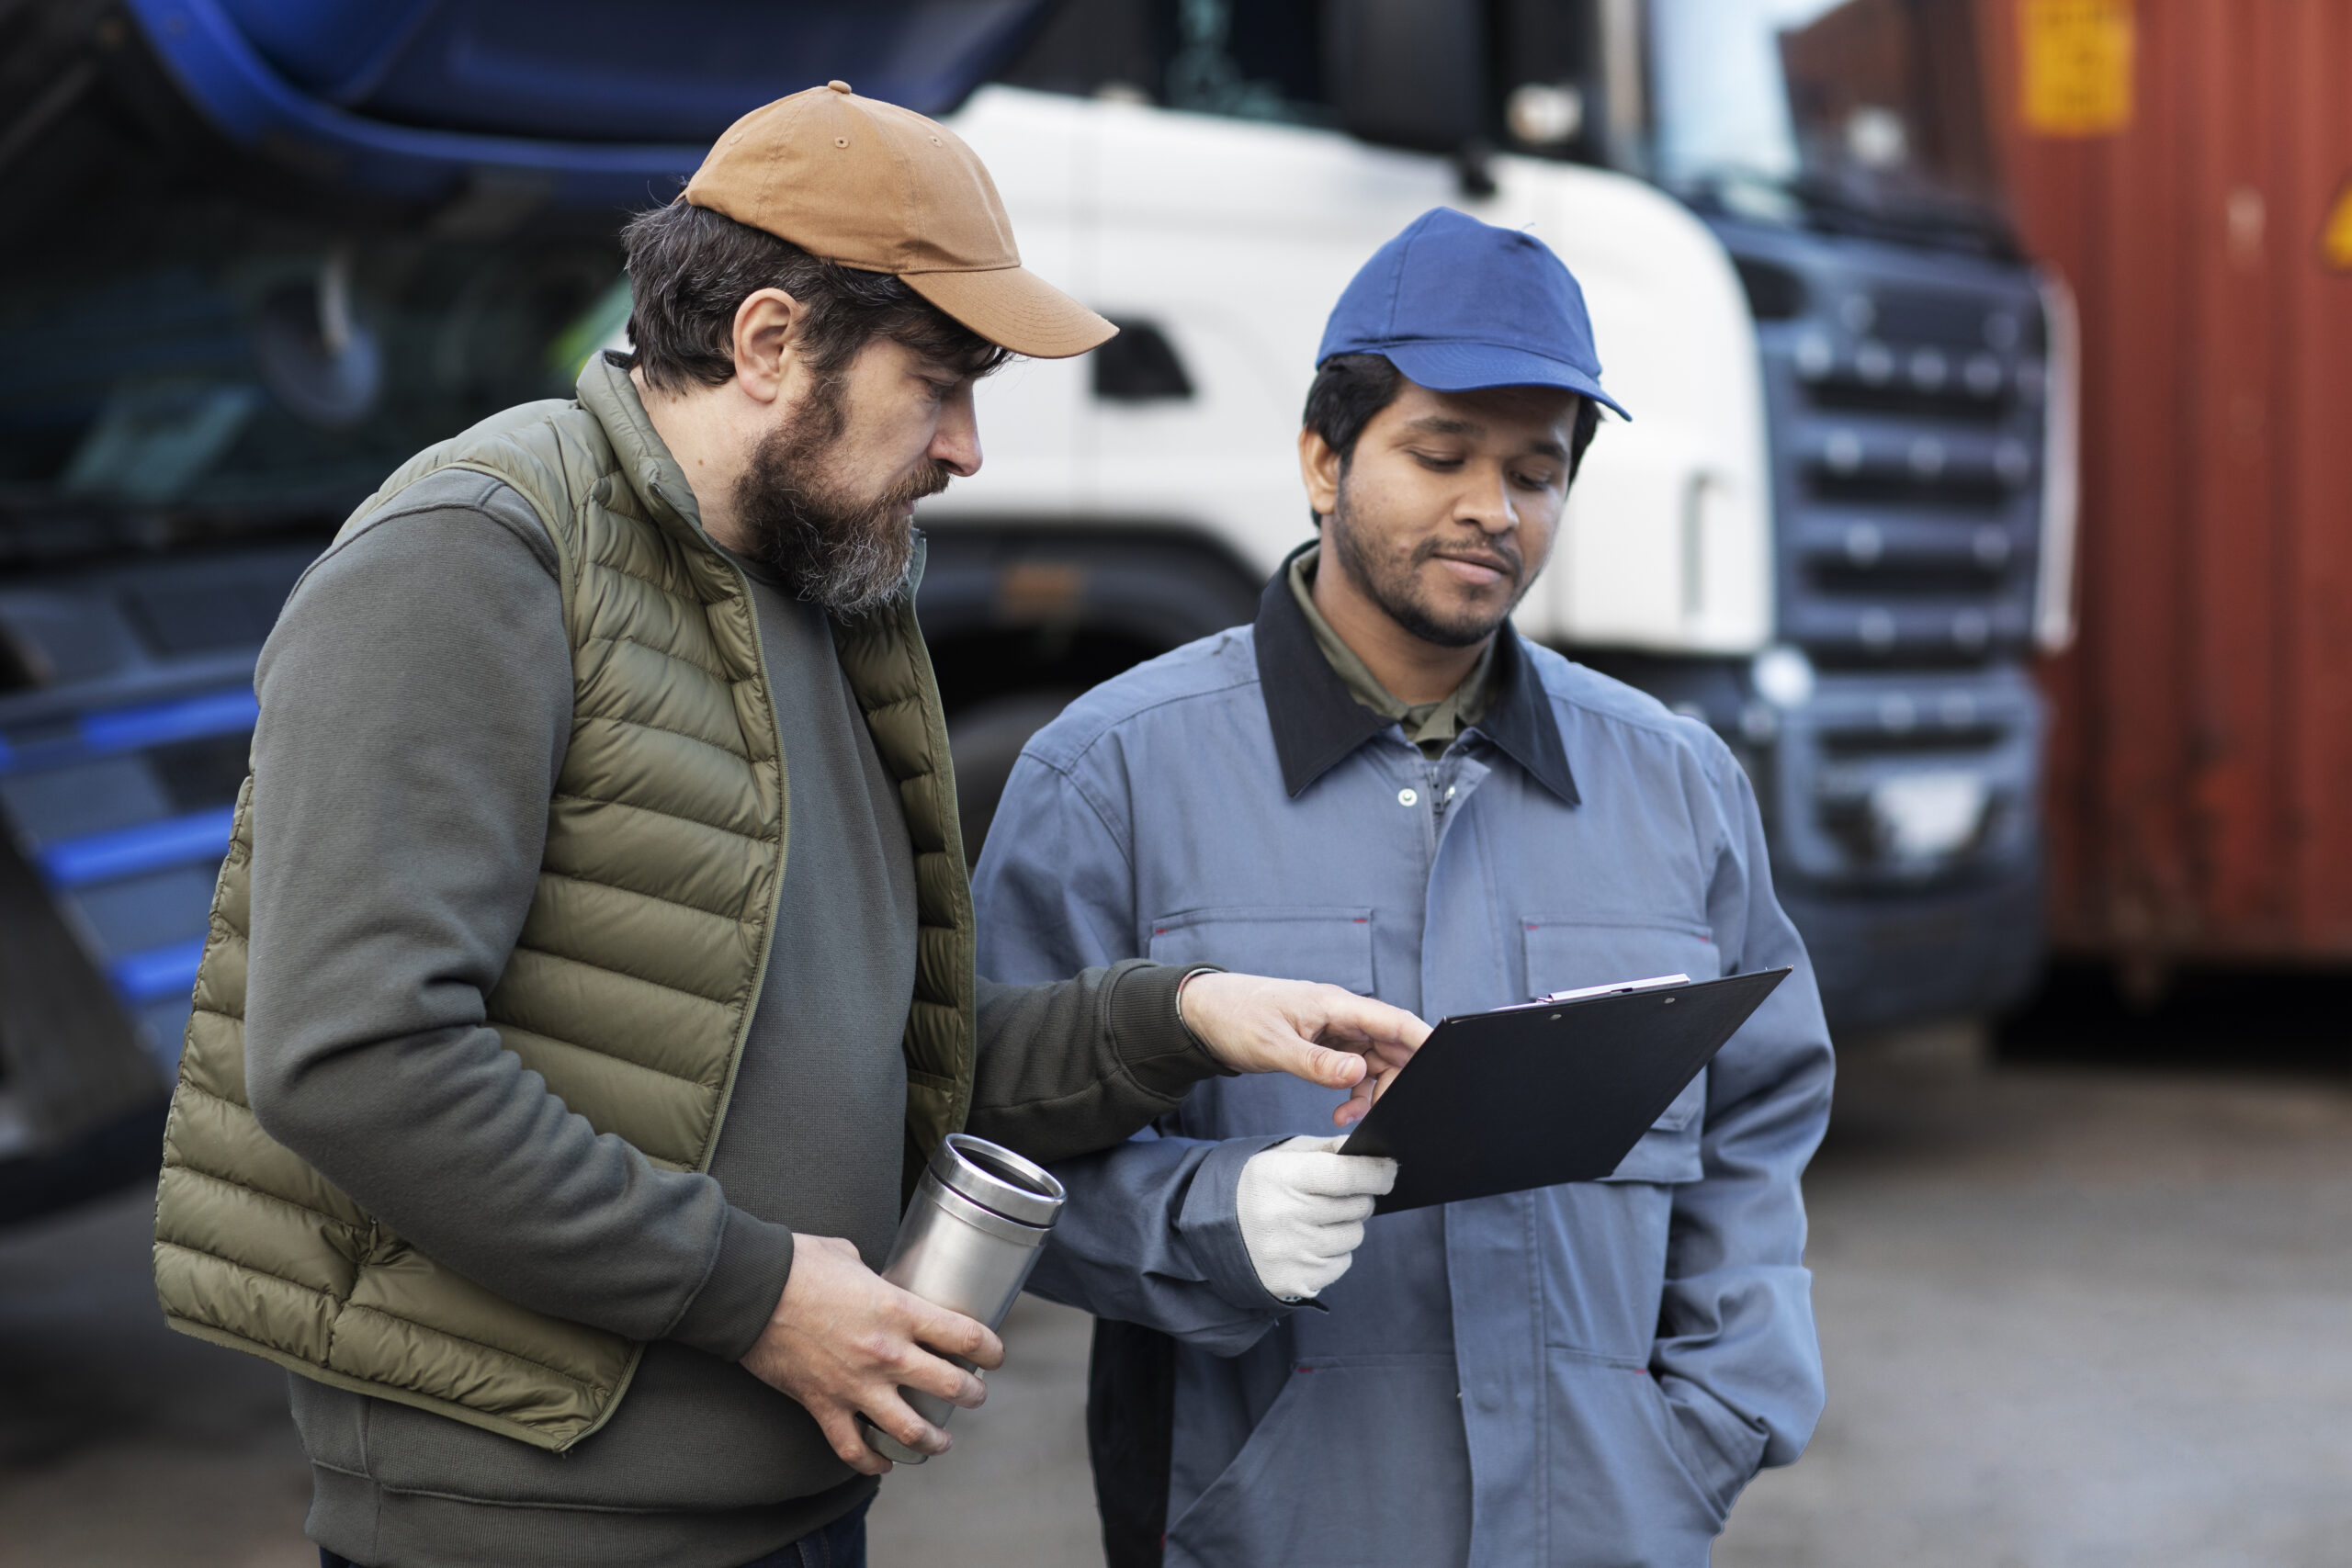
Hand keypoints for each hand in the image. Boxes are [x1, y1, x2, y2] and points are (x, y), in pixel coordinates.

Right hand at [739, 1233, 1004, 1474]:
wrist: (751, 1291)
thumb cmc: (798, 1265)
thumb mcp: (850, 1257)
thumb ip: (873, 1277)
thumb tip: (875, 1282)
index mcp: (899, 1310)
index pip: (965, 1336)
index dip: (991, 1349)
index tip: (995, 1355)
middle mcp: (886, 1353)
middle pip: (950, 1387)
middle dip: (972, 1394)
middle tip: (975, 1395)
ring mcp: (855, 1385)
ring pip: (910, 1430)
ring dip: (933, 1440)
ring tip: (941, 1442)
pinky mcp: (823, 1405)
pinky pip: (853, 1448)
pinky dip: (871, 1462)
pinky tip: (883, 1463)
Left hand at [1178, 971, 1428, 1126]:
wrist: (1204, 1014)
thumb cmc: (1236, 1018)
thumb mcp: (1273, 1046)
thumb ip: (1316, 1063)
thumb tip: (1357, 1075)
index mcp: (1336, 1005)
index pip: (1394, 1020)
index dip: (1424, 1040)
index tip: (1445, 1063)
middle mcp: (1343, 1016)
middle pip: (1393, 1045)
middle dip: (1396, 1080)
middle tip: (1381, 1111)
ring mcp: (1335, 1031)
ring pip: (1376, 1062)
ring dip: (1372, 1092)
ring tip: (1349, 1118)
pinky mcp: (1325, 1045)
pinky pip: (1355, 1070)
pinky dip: (1354, 1093)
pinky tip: (1340, 1112)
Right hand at [1235, 1135, 1398, 1300]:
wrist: (1215, 1234)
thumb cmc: (1257, 1188)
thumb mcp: (1282, 1157)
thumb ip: (1326, 1149)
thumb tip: (1369, 1152)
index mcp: (1282, 1178)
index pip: (1347, 1174)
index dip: (1376, 1171)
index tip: (1389, 1168)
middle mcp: (1287, 1217)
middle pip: (1358, 1206)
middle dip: (1359, 1197)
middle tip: (1336, 1195)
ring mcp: (1293, 1253)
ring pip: (1354, 1236)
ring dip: (1346, 1225)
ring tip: (1316, 1220)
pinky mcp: (1298, 1282)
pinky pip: (1342, 1263)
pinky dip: (1334, 1252)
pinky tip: (1307, 1242)